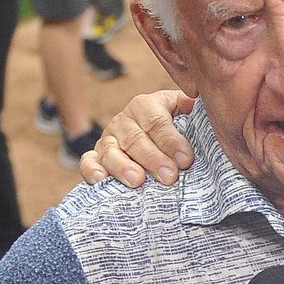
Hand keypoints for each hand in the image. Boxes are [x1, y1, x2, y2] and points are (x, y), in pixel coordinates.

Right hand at [79, 89, 194, 185]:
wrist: (155, 133)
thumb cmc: (176, 124)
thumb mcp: (184, 110)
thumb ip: (190, 107)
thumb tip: (194, 102)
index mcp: (146, 105)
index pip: (157, 122)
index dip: (171, 141)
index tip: (185, 159)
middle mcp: (124, 120)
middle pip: (135, 139)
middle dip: (153, 159)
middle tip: (169, 176)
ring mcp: (108, 138)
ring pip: (111, 151)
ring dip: (123, 167)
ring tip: (138, 180)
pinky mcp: (97, 155)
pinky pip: (88, 161)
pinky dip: (91, 170)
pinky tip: (100, 179)